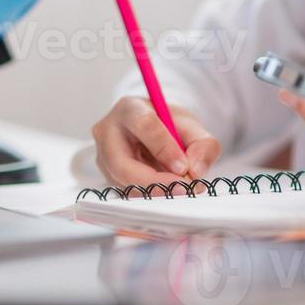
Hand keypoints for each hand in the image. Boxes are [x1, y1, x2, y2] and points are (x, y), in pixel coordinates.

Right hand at [91, 96, 221, 186]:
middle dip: (153, 181)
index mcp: (129, 109)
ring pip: (124, 183)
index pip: (143, 125)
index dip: (164, 148)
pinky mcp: (107, 177)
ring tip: (181, 190)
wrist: (153, 131)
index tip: (184, 167)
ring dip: (155, 191)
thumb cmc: (168, 126)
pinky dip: (151, 196)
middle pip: (122, 163)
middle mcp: (108, 132)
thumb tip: (195, 171)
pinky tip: (168, 192)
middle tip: (182, 190)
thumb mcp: (191, 126)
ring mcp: (103, 157)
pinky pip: (128, 192)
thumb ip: (202, 144)